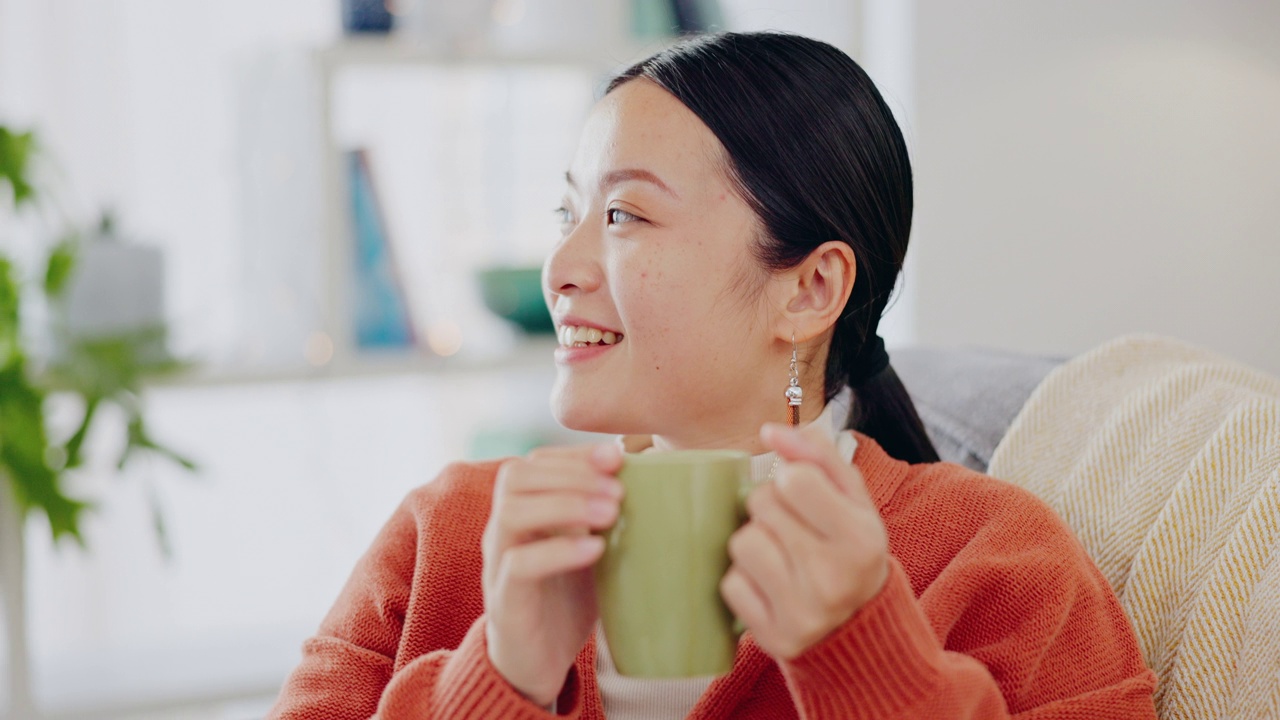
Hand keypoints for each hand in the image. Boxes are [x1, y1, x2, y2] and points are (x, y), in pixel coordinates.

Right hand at [483, 443, 623, 705]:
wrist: (537, 665)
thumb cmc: (567, 599)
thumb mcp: (589, 549)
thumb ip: (605, 517)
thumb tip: (660, 482)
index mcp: (523, 512)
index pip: (534, 462)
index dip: (573, 453)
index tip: (617, 456)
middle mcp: (503, 531)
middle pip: (514, 477)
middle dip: (571, 474)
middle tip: (618, 491)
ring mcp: (498, 564)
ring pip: (511, 513)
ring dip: (565, 505)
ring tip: (610, 514)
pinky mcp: (505, 602)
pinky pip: (519, 564)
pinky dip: (559, 550)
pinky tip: (594, 550)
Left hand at [720, 422, 888, 660]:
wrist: (859, 626)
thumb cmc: (849, 546)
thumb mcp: (852, 496)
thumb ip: (817, 454)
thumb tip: (769, 431)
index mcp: (861, 538)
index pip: (794, 478)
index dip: (789, 480)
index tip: (802, 497)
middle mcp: (834, 579)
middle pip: (761, 505)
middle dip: (769, 508)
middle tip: (791, 528)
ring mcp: (803, 613)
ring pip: (740, 543)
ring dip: (752, 542)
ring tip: (779, 555)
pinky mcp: (773, 638)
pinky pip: (729, 585)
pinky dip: (743, 580)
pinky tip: (769, 585)